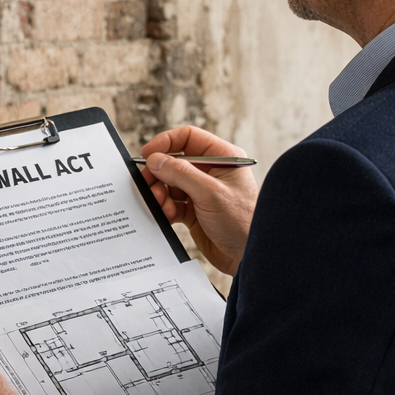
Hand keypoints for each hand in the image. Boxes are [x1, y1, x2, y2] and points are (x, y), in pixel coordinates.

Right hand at [140, 126, 258, 274]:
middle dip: (160, 173)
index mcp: (222, 158)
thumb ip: (180, 173)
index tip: (148, 153)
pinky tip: (169, 215)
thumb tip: (156, 160)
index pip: (188, 138)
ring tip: (161, 203)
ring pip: (170, 183)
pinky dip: (166, 208)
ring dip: (161, 193)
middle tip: (149, 184)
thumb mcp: (210, 193)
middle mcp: (211, 172)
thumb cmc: (242, 222)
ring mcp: (201, 192)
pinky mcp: (194, 211)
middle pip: (175, 161)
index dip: (166, 143)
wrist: (247, 256)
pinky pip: (172, 203)